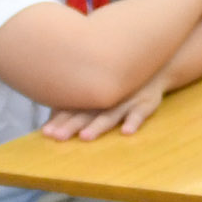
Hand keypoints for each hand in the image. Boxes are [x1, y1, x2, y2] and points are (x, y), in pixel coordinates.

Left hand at [42, 74, 168, 142]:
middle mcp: (107, 98)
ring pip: (110, 115)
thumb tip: (51, 119)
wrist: (155, 64)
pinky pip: (140, 113)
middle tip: (57, 137)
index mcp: (93, 96)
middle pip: (86, 114)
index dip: (59, 121)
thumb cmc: (121, 81)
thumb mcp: (101, 87)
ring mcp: (126, 100)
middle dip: (71, 126)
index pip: (72, 109)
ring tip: (85, 137)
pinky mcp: (146, 103)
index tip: (45, 133)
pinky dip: (134, 121)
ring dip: (97, 126)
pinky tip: (127, 132)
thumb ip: (78, 102)